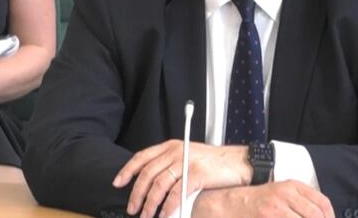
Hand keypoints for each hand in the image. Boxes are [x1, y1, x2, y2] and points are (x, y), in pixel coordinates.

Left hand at [112, 140, 250, 217]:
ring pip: (159, 185)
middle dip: (136, 193)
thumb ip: (171, 164)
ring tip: (147, 215)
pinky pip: (175, 193)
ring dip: (150, 204)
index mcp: (171, 146)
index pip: (142, 157)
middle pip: (147, 173)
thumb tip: (152, 184)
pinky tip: (164, 214)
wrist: (238, 162)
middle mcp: (176, 151)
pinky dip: (167, 207)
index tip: (118, 182)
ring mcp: (185, 161)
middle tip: (133, 208)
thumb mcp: (189, 156)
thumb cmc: (215, 163)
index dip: (127, 170)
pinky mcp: (195, 174)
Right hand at [193, 180, 334, 217]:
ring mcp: (276, 209)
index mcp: (291, 186)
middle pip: (316, 215)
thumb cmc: (253, 201)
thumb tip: (320, 215)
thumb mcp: (278, 194)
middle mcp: (286, 195)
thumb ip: (299, 202)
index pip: (322, 202)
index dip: (330, 217)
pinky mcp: (269, 217)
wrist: (227, 205)